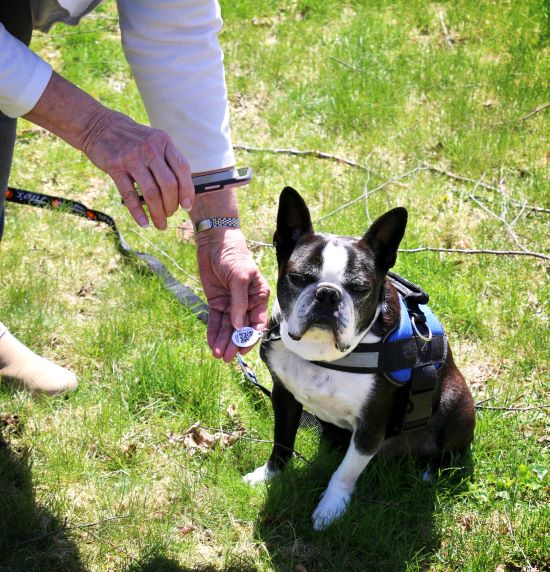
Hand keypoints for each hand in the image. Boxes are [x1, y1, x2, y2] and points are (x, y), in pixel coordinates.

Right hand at [81, 108, 193, 229]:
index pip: (182, 169)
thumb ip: (168, 160)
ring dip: (158, 213)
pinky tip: (144, 223)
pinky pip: (130, 195)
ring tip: (161, 224)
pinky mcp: (115, 167)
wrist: (98, 125)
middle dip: (172, 205)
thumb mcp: (154, 141)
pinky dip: (138, 212)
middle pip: (169, 184)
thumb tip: (183, 192)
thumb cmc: (132, 139)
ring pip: (151, 193)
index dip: (187, 191)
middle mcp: (150, 149)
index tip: (187, 206)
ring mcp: (132, 158)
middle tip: (170, 214)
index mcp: (164, 142)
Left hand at [196, 228, 269, 361]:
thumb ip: (239, 301)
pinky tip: (211, 343)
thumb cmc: (234, 256)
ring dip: (223, 341)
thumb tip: (238, 325)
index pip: (257, 321)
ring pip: (228, 327)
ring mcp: (231, 304)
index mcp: (259, 296)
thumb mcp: (240, 277)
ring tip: (218, 355)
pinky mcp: (217, 302)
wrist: (215, 242)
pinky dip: (213, 332)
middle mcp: (246, 303)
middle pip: (241, 328)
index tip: (242, 349)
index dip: (250, 337)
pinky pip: (215, 320)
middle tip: (227, 357)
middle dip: (234, 343)